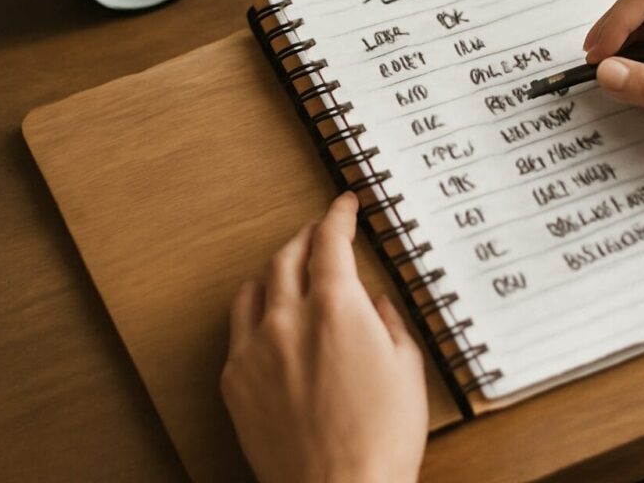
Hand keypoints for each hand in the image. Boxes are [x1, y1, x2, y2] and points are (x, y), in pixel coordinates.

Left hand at [221, 192, 427, 482]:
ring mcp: (255, 349)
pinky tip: (266, 319)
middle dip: (305, 237)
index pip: (331, 241)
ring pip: (255, 287)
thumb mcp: (407, 369)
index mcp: (337, 307)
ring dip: (274, 268)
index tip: (343, 204)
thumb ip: (389, 325)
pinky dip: (254, 311)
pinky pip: (238, 329)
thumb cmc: (381, 438)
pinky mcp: (235, 381)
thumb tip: (377, 306)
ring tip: (288, 269)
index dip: (338, 215)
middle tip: (319, 232)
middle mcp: (289, 318)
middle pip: (288, 256)